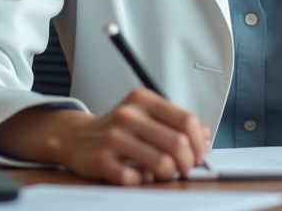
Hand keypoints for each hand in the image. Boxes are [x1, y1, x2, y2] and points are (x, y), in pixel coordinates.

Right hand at [0, 89, 211, 184]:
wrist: (75, 137)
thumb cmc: (117, 128)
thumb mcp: (146, 115)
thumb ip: (175, 122)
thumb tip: (206, 135)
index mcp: (143, 100)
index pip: (186, 120)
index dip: (199, 142)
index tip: (199, 154)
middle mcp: (128, 115)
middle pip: (177, 143)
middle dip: (187, 163)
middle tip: (184, 169)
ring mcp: (113, 137)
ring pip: (161, 164)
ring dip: (168, 174)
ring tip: (163, 173)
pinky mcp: (101, 160)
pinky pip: (135, 179)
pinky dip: (143, 181)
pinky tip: (138, 175)